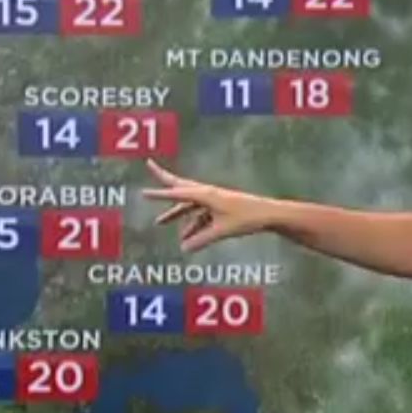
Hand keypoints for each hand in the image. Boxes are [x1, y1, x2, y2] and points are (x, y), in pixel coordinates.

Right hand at [142, 158, 277, 252]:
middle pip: (180, 185)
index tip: (144, 193)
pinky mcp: (220, 206)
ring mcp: (213, 198)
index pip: (177, 193)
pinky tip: (187, 237)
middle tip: (149, 164)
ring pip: (189, 204)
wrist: (267, 214)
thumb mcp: (221, 231)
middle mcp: (208, 192)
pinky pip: (200, 214)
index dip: (159, 195)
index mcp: (206, 194)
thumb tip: (184, 248)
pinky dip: (192, 224)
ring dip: (176, 213)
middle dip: (163, 179)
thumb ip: (201, 240)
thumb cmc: (246, 218)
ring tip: (160, 222)